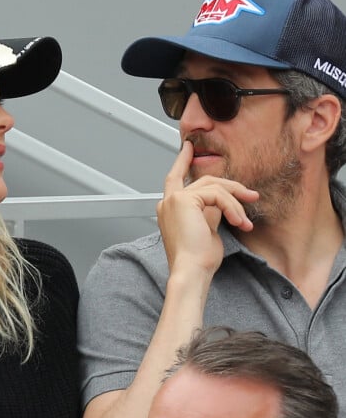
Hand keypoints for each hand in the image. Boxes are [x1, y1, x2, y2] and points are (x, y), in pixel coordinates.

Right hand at [157, 141, 258, 278]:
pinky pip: (216, 195)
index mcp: (169, 208)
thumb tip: (223, 202)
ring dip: (235, 202)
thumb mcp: (206, 229)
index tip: (188, 147)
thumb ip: (209, 211)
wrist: (191, 270)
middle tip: (250, 195)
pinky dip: (231, 207)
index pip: (175, 178)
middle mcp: (168, 201)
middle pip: (203, 181)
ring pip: (213, 186)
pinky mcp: (184, 200)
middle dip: (230, 186)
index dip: (182, 161)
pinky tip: (238, 221)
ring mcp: (174, 199)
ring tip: (245, 221)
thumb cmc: (197, 258)